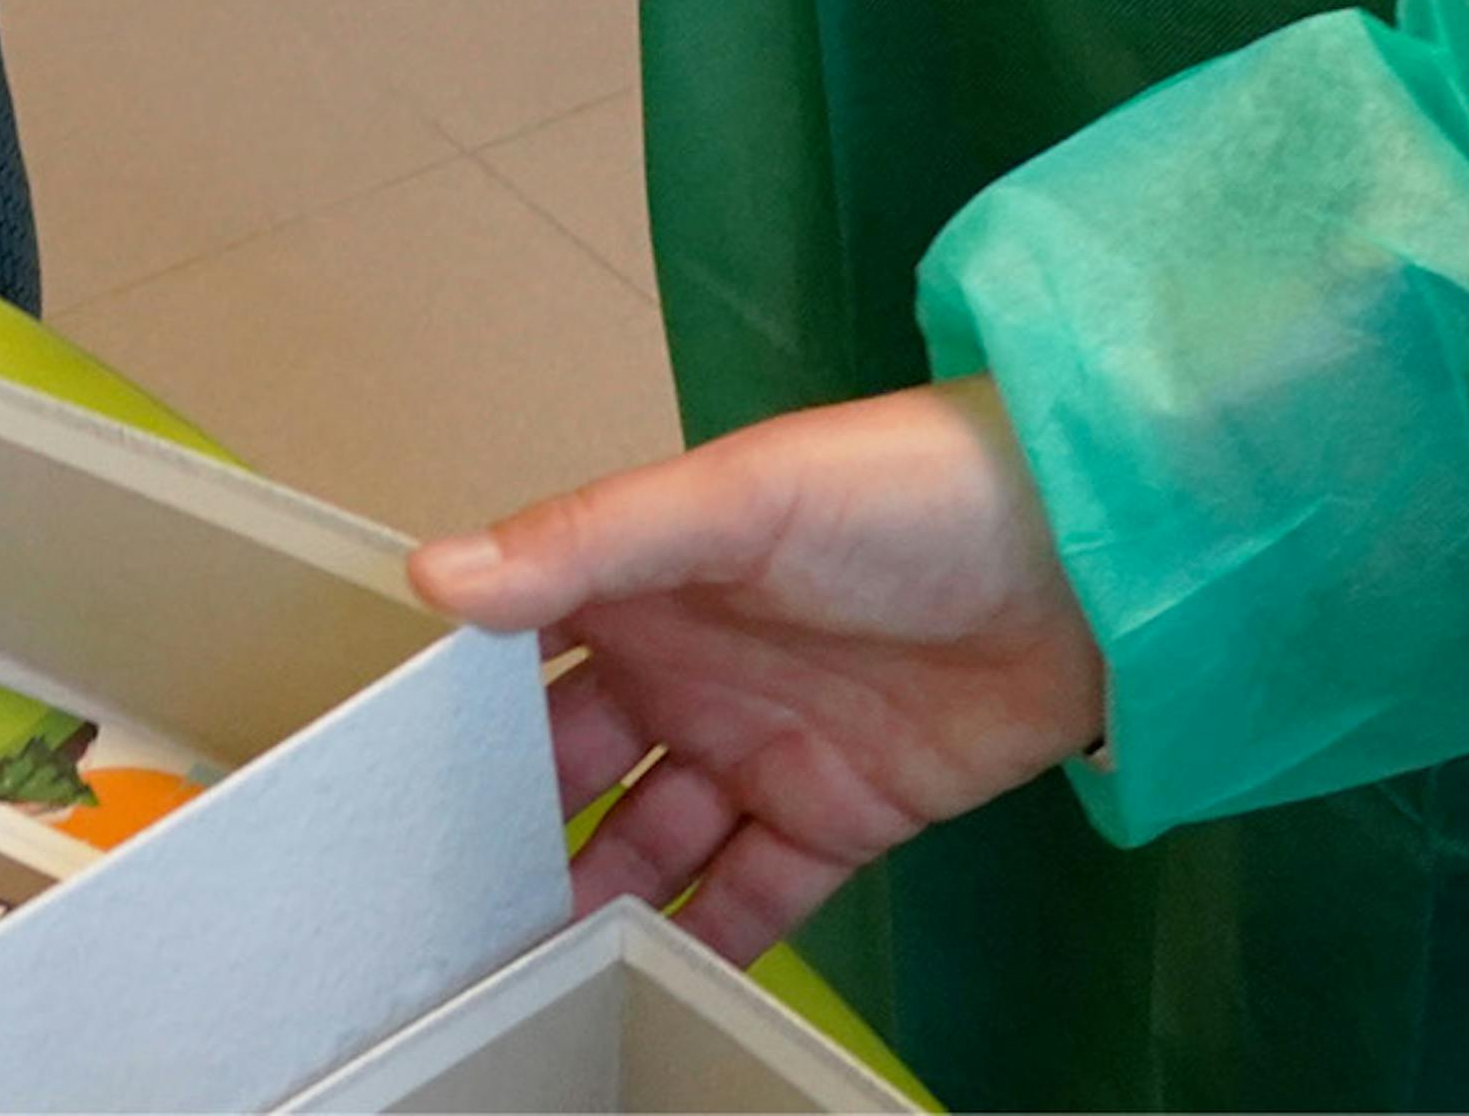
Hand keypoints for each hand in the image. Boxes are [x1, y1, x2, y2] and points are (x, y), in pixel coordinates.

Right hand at [417, 380, 1110, 956]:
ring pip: (647, 843)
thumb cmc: (913, 491)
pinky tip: (643, 978)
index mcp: (646, 581)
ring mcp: (760, 749)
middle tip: (435, 900)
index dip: (456, 714)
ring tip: (519, 964)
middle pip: (571, 767)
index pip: (521, 655)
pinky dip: (699, 939)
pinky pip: (751, 895)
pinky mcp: (837, 816)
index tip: (378, 781)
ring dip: (591, 897)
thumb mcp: (736, 499)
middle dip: (509, 828)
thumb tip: (439, 574)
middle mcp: (689, 668)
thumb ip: (589, 541)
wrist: (1091, 565)